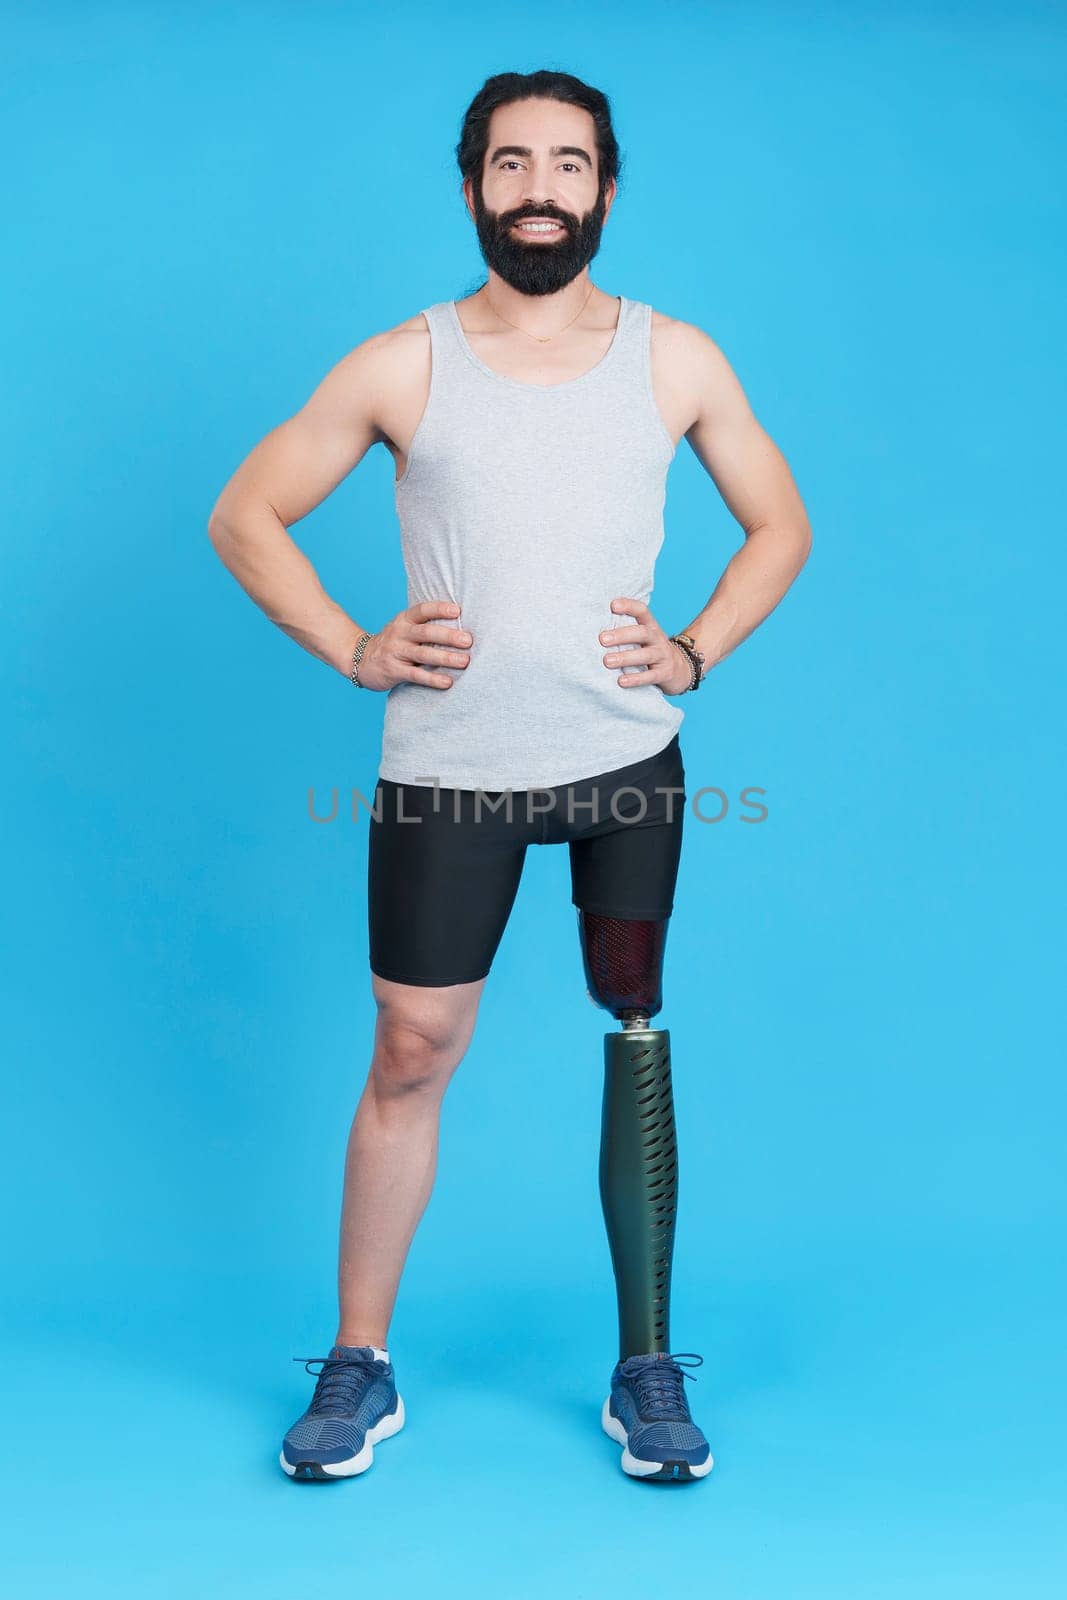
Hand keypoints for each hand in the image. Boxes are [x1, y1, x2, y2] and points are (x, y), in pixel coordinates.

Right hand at [354, 599, 472, 690]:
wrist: (359, 659)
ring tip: (465, 661)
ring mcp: (395, 652)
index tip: (457, 610)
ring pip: (423, 654)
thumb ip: (425, 626)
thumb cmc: (394, 643)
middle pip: (426, 632)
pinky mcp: (393, 671)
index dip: (439, 609)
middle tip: (468, 640)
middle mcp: (399, 634)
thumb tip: (462, 627)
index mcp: (404, 620)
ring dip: (445, 658)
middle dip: (448, 636)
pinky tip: (448, 682)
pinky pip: (415, 675)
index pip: (422, 610)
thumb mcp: (404, 628)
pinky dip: (432, 679)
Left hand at [599, 598, 693, 694]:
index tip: (612, 605)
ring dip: (625, 657)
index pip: (642, 611)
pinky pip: (651, 676)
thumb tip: (591, 626)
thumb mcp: (643, 638)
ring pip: (645, 655)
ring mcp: (663, 656)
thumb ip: (626, 631)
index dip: (629, 606)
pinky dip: (636, 679)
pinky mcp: (665, 673)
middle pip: (642, 632)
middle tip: (602, 639)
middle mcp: (657, 638)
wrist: (680, 670)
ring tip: (607, 661)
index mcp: (651, 626)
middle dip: (622, 635)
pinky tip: (621, 681)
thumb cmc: (651, 650)